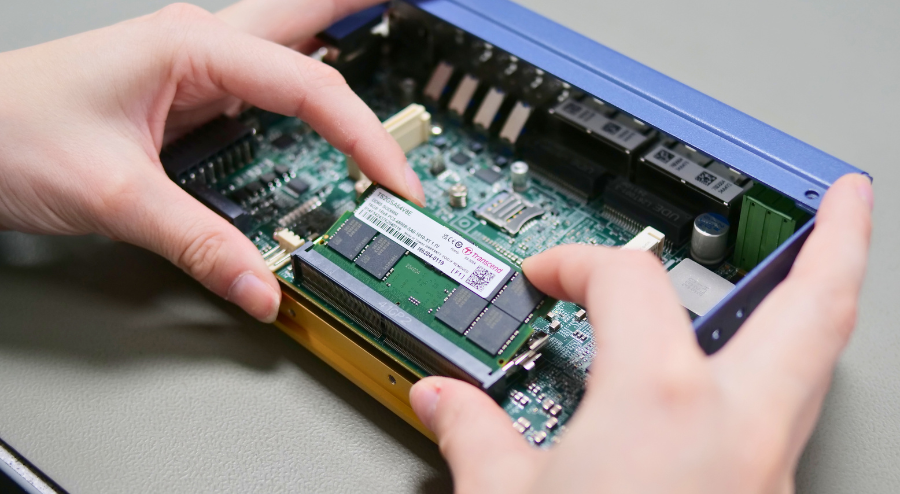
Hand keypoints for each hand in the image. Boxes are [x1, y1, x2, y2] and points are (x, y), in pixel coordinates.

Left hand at [0, 0, 423, 321]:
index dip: (364, 137)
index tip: (395, 180)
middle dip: (358, 14)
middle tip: (409, 10)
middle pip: (302, 20)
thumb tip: (260, 283)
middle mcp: (195, 46)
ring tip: (381, 35)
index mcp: (189, 48)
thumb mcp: (115, 197)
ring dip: (335, 45)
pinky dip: (301, 93)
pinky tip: (315, 105)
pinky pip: (260, 84)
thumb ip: (197, 245)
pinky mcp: (182, 94)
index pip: (308, 87)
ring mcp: (190, 67)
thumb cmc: (9, 134)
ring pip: (284, 46)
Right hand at [410, 174, 872, 492]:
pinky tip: (747, 379)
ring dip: (826, 306)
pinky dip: (781, 377)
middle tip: (845, 197)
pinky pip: (788, 420)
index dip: (575, 262)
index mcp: (662, 401)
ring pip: (819, 365)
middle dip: (838, 242)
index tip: (546, 274)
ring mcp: (767, 469)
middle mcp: (736, 425)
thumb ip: (473, 435)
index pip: (623, 282)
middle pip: (815, 308)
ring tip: (825, 267)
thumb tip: (442, 400)